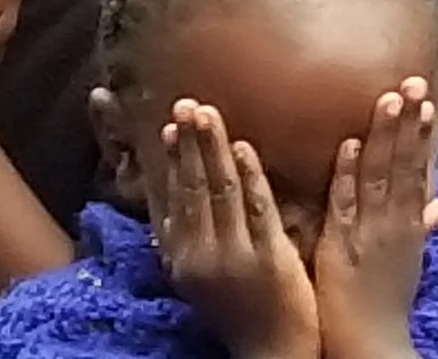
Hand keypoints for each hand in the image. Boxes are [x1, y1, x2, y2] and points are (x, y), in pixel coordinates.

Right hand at [147, 101, 319, 358]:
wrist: (272, 351)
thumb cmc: (242, 310)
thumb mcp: (204, 277)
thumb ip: (193, 239)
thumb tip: (179, 201)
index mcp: (182, 260)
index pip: (170, 203)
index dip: (167, 163)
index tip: (165, 126)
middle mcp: (199, 256)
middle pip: (191, 190)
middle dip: (187, 145)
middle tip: (186, 104)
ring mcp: (231, 256)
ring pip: (219, 192)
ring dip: (212, 149)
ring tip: (208, 113)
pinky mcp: (265, 257)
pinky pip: (256, 208)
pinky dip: (249, 175)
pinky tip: (244, 147)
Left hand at [313, 78, 437, 358]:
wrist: (372, 342)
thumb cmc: (388, 302)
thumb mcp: (413, 260)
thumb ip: (425, 227)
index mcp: (411, 224)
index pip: (421, 169)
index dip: (424, 133)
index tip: (428, 99)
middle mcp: (396, 222)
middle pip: (406, 163)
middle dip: (410, 121)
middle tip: (415, 81)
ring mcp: (371, 232)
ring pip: (380, 175)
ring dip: (385, 136)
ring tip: (389, 99)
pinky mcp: (342, 246)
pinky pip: (345, 205)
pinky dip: (348, 176)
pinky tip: (350, 146)